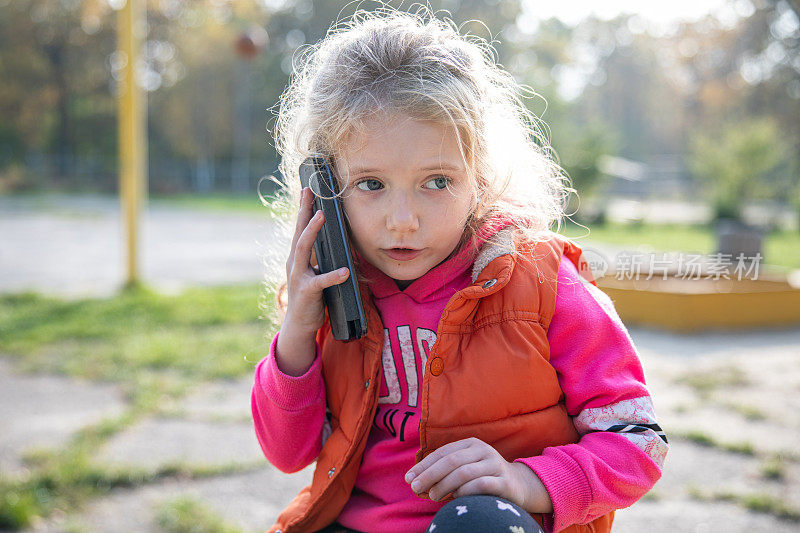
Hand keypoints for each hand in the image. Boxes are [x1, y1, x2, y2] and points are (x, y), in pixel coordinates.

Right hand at [276, 187, 349, 375]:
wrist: (300, 324)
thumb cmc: (311, 296)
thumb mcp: (316, 273)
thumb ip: (322, 259)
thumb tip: (338, 243)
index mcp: (298, 257)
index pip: (300, 228)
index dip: (303, 208)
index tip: (307, 189)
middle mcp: (294, 263)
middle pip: (298, 231)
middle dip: (303, 210)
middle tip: (309, 192)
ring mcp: (298, 276)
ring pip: (302, 249)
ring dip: (312, 232)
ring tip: (322, 217)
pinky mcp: (306, 291)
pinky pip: (320, 281)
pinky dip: (333, 275)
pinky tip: (345, 271)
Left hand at [404, 437, 552, 513]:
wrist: (518, 485)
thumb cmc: (482, 477)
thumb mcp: (464, 468)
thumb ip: (443, 471)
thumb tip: (415, 481)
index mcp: (470, 444)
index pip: (442, 453)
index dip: (423, 465)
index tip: (408, 479)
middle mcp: (483, 450)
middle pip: (451, 461)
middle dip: (430, 475)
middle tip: (416, 488)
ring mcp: (495, 464)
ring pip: (464, 472)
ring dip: (444, 485)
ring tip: (432, 496)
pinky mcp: (505, 482)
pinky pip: (481, 485)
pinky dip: (465, 491)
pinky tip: (456, 498)